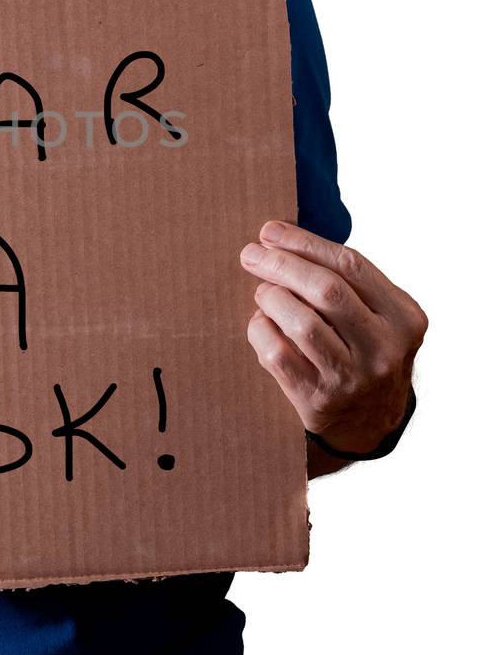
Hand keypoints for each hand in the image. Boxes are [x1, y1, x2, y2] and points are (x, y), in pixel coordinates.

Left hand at [241, 221, 427, 455]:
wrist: (370, 423)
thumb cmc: (364, 351)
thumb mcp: (377, 316)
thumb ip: (345, 281)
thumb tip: (279, 238)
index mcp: (404, 317)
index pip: (351, 265)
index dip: (305, 243)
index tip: (270, 231)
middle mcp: (384, 348)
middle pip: (326, 290)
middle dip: (282, 264)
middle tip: (251, 254)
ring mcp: (353, 377)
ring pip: (301, 322)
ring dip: (271, 298)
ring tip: (262, 292)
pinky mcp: (319, 400)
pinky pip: (278, 354)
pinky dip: (260, 330)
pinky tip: (260, 322)